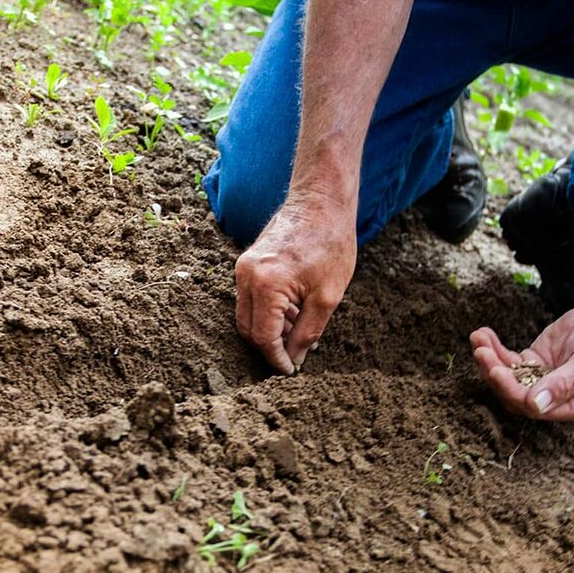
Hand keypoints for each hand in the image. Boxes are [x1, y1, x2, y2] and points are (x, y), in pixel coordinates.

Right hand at [234, 194, 355, 374]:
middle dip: (269, 347)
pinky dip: (268, 312)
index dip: (276, 358)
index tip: (290, 370)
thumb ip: (308, 332)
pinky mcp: (247, 262)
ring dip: (269, 329)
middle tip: (294, 356)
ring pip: (247, 314)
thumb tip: (295, 358)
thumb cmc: (330, 243)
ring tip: (299, 331)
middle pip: (248, 328)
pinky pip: (250, 298)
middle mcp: (246, 276)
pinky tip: (293, 313)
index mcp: (266, 285)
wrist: (321, 202)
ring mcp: (243, 267)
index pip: (263, 337)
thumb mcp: (328, 296)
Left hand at [470, 301, 573, 421]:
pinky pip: (508, 360)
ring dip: (489, 360)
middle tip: (481, 352)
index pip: (534, 408)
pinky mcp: (532, 362)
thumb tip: (535, 406)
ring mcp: (540, 380)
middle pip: (515, 394)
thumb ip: (563, 384)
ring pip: (507, 377)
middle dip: (495, 374)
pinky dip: (494, 348)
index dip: (512, 391)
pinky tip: (483, 334)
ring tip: (478, 338)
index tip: (496, 371)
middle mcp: (554, 398)